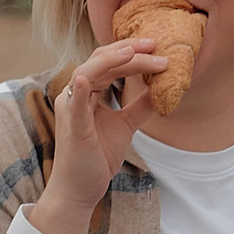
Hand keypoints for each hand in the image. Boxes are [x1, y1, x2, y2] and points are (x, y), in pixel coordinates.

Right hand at [28, 39, 171, 233]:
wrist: (79, 190)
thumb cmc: (96, 159)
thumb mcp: (125, 127)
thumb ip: (139, 107)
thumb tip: (162, 90)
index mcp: (87, 94)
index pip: (109, 63)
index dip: (133, 54)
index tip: (158, 49)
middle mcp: (75, 96)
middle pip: (101, 61)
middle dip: (128, 50)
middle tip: (156, 43)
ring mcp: (72, 109)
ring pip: (90, 72)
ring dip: (113, 61)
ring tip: (137, 52)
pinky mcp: (73, 127)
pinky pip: (75, 103)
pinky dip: (79, 88)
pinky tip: (87, 77)